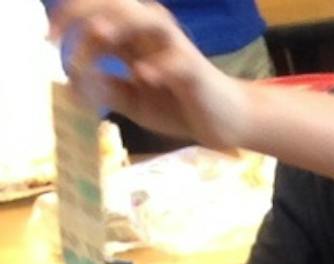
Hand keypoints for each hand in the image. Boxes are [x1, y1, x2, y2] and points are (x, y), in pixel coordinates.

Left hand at [50, 0, 253, 151]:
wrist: (224, 122)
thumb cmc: (178, 105)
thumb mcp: (131, 100)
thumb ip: (104, 89)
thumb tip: (71, 85)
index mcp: (133, 36)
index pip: (97, 11)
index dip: (69, 17)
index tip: (49, 37)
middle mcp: (152, 34)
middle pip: (116, 5)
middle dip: (84, 14)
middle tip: (58, 37)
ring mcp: (175, 49)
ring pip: (146, 20)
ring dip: (120, 23)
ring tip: (98, 35)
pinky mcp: (196, 71)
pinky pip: (177, 62)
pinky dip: (158, 67)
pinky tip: (142, 76)